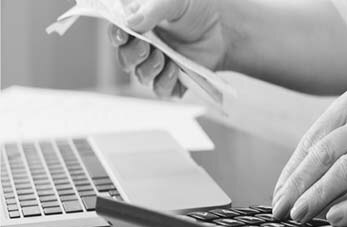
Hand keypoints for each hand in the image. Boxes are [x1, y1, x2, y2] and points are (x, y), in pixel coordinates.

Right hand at [109, 0, 226, 97]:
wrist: (223, 28)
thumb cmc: (195, 10)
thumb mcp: (174, 1)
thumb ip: (153, 10)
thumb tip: (131, 23)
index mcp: (138, 26)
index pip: (118, 34)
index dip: (116, 37)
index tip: (121, 36)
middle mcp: (145, 48)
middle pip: (125, 59)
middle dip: (132, 55)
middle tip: (146, 46)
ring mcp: (158, 66)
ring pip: (141, 76)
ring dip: (148, 69)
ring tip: (162, 57)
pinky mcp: (173, 82)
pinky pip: (161, 90)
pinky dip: (165, 81)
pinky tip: (175, 69)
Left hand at [272, 90, 346, 226]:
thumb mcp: (339, 142)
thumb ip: (313, 162)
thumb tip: (282, 194)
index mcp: (346, 109)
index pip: (310, 143)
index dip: (290, 173)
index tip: (278, 195)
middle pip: (324, 155)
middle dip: (299, 184)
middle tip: (281, 208)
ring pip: (345, 172)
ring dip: (317, 196)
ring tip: (299, 214)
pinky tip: (333, 218)